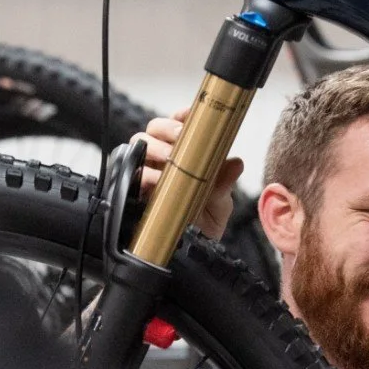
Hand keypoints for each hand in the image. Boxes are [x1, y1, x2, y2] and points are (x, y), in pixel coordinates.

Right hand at [134, 109, 243, 242]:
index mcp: (185, 153)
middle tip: (180, 138)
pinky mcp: (134, 189)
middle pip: (155, 128)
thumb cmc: (204, 222)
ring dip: (155, 147)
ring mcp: (147, 171)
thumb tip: (235, 163)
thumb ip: (225, 183)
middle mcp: (163, 158)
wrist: (191, 252)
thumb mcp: (220, 203)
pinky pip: (132, 174)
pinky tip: (157, 180)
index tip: (190, 115)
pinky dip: (144, 173)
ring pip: (140, 144)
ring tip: (170, 159)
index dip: (183, 115)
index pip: (180, 123)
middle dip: (166, 128)